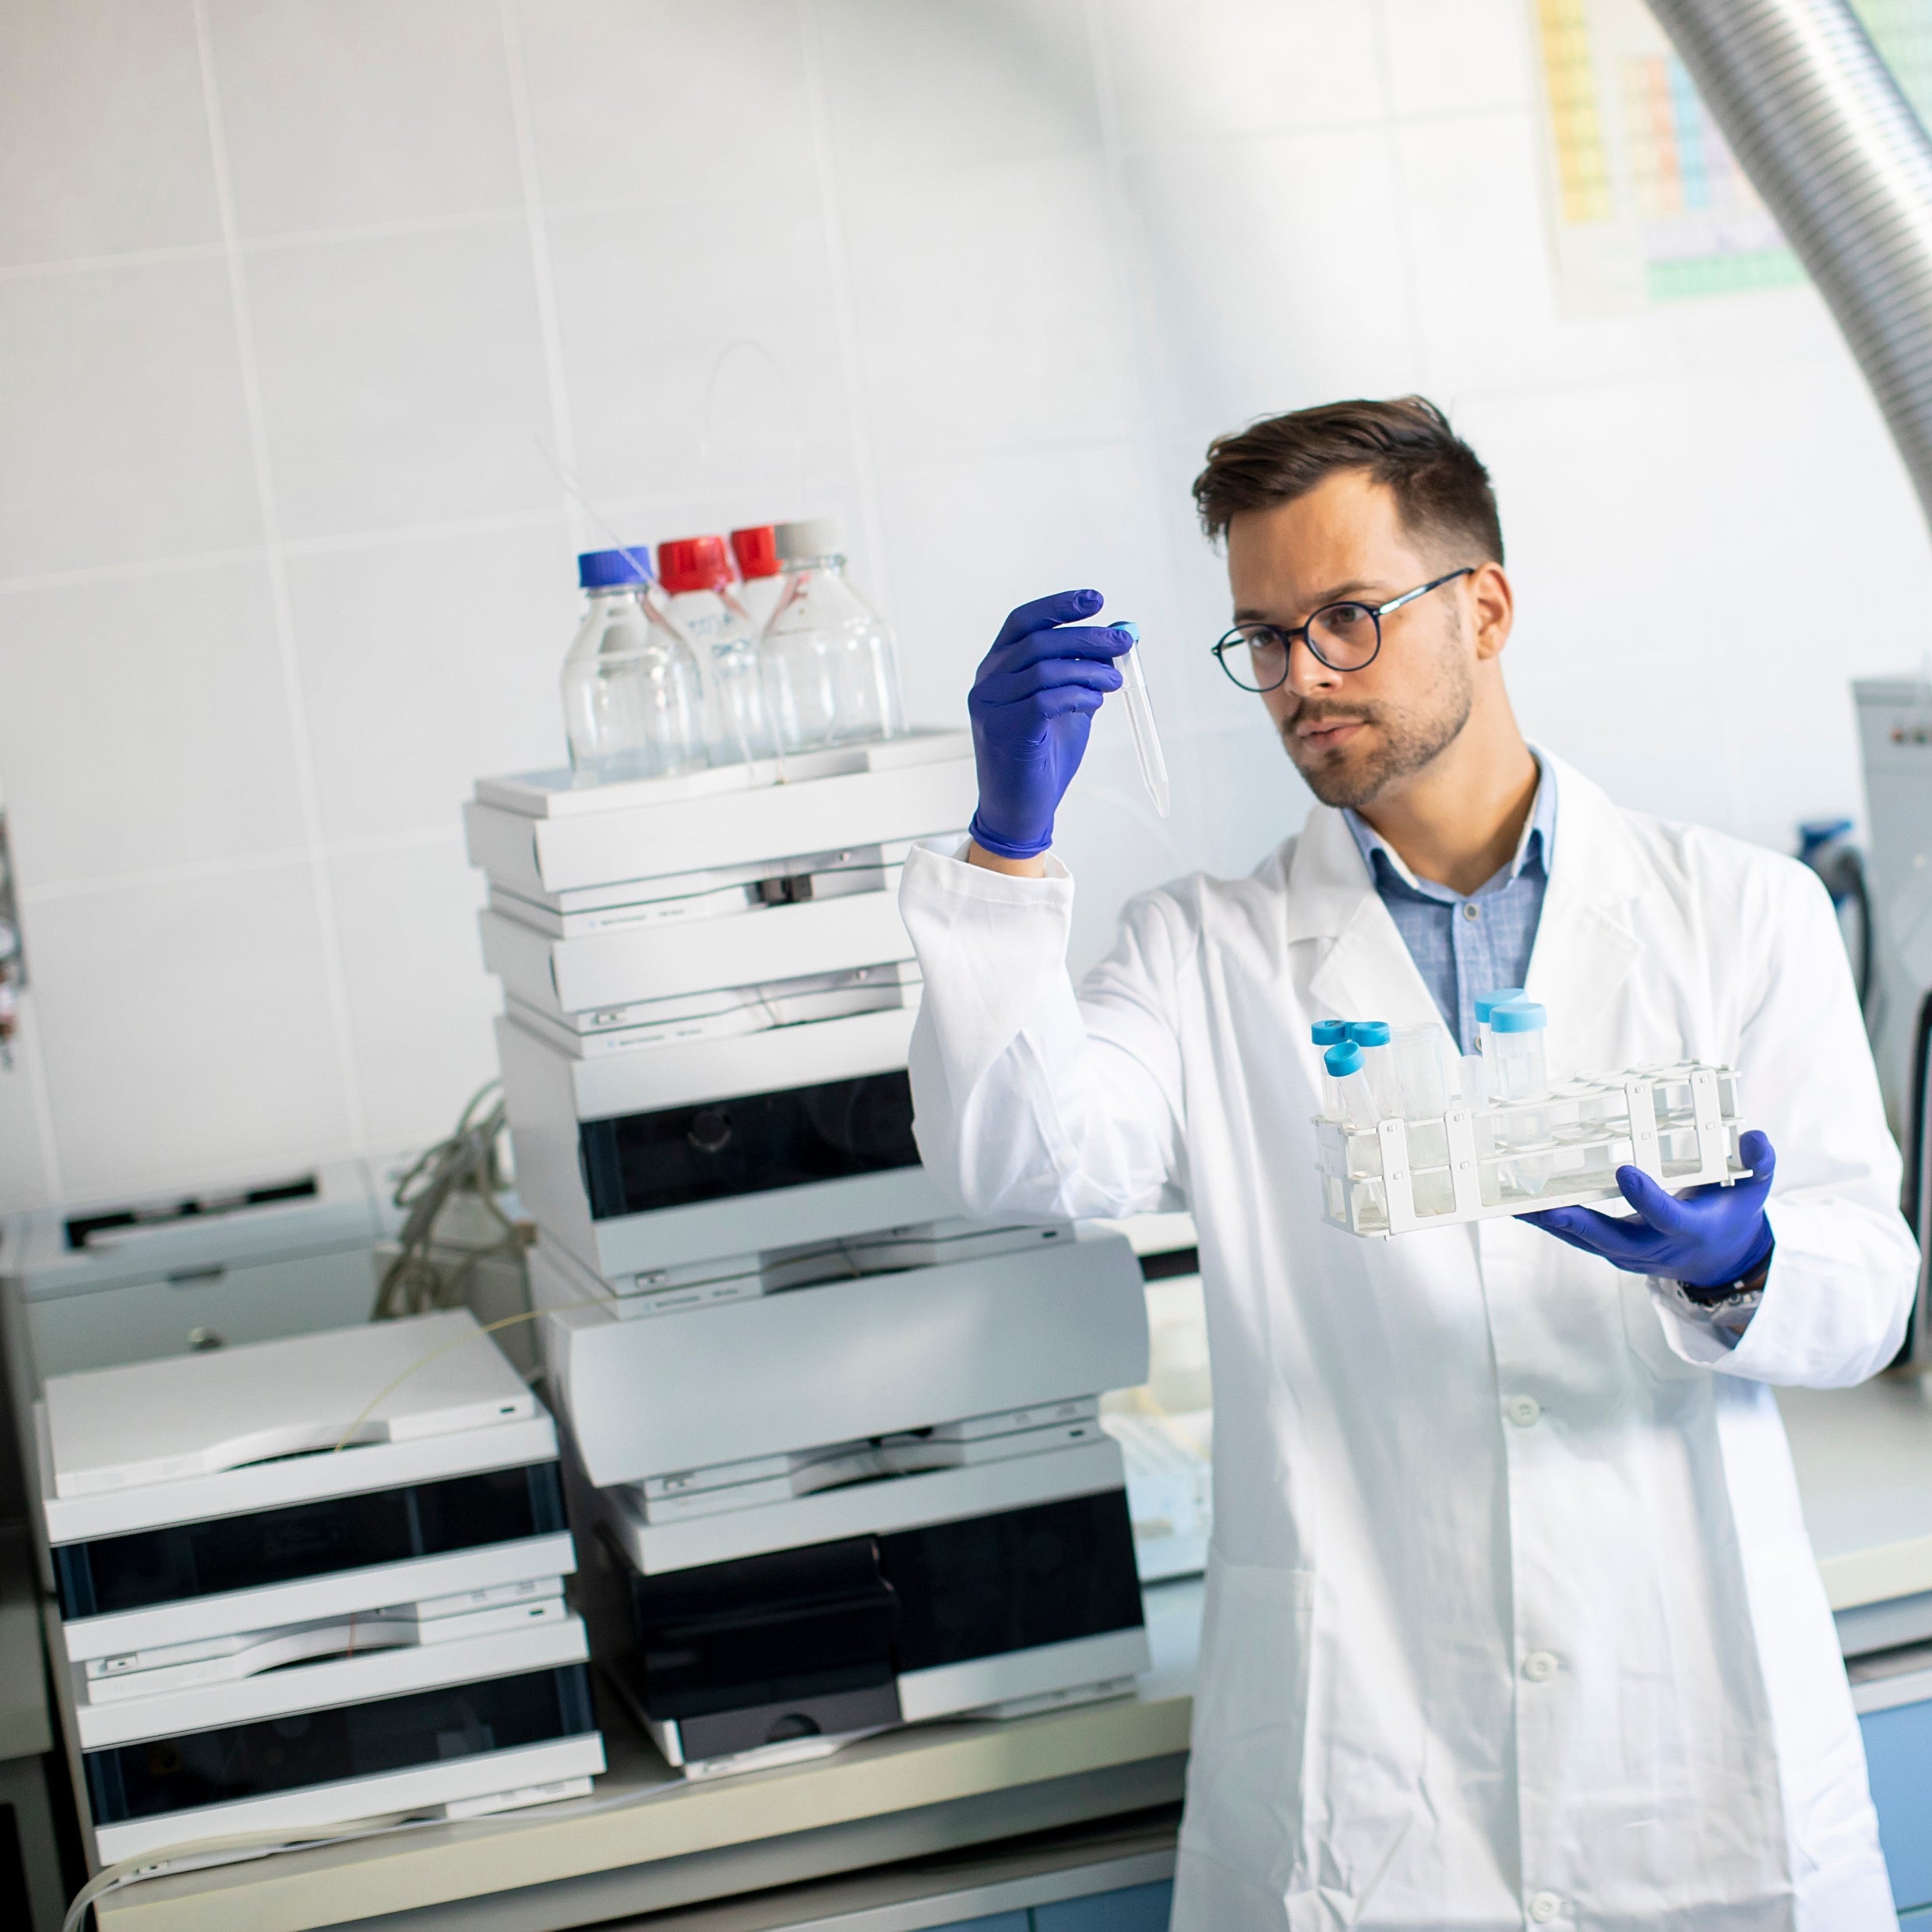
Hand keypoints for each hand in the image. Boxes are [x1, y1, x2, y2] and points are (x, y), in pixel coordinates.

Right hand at [966, 589, 1133, 859]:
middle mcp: (987, 682)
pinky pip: (1045, 700)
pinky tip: (1094, 702)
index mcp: (997, 668)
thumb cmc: (1042, 757)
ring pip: (1044, 670)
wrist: (1020, 809)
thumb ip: (1086, 671)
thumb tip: (1121, 635)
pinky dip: (1078, 695)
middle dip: (1087, 637)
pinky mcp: (1003, 730)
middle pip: (1039, 641)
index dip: (1059, 606)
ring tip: (1115, 680)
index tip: (1096, 600)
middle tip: (1122, 643)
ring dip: (1089, 670)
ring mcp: (990, 706)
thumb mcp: (1069, 704)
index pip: (1023, 622)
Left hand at [1525, 1130, 1775, 1288]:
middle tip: (1545, 1204)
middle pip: (1610, 1238)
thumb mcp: (1753, 1190)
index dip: (1646, 1198)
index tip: (1625, 1171)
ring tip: (1510, 1200)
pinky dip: (1546, 1220)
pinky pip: (1573, 1236)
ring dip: (1546, 1222)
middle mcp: (1653, 1248)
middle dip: (1577, 1223)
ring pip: (1582, 1240)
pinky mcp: (1607, 1250)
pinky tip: (1515, 1202)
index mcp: (1689, 1230)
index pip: (1667, 1216)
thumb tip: (1755, 1137)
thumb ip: (1759, 1164)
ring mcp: (1626, 1253)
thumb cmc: (1731, 1214)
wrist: (1716, 1259)